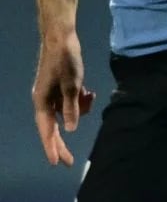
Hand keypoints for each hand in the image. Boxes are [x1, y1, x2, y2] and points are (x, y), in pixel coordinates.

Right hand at [33, 29, 94, 167]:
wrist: (61, 38)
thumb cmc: (66, 61)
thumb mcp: (72, 86)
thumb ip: (72, 108)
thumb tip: (71, 129)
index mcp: (42, 102)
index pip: (47, 130)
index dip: (52, 147)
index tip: (57, 162)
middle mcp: (44, 101)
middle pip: (54, 127)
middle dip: (62, 143)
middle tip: (71, 161)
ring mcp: (51, 94)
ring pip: (66, 113)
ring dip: (79, 110)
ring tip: (89, 97)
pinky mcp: (59, 88)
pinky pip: (70, 102)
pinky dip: (80, 100)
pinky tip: (89, 92)